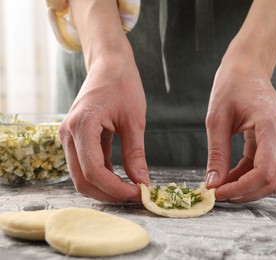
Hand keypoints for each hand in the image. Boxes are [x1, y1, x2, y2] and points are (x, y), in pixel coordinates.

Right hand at [59, 52, 149, 203]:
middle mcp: (68, 134)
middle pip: (82, 179)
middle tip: (135, 196)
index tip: (139, 194)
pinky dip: (102, 175)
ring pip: (82, 175)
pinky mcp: (76, 138)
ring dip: (105, 187)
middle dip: (109, 193)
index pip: (93, 171)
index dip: (116, 188)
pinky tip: (121, 176)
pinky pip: (85, 164)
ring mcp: (69, 137)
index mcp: (82, 126)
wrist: (109, 65)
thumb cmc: (123, 85)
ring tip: (130, 188)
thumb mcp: (134, 121)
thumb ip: (135, 154)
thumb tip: (142, 182)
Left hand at [204, 49, 275, 202]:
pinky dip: (249, 176)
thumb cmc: (232, 85)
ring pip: (272, 177)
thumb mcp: (217, 119)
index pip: (264, 172)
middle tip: (219, 194)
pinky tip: (230, 175)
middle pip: (273, 181)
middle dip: (245, 193)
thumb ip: (217, 154)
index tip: (217, 193)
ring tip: (221, 185)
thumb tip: (213, 183)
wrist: (247, 67)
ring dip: (247, 187)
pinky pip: (267, 166)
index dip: (241, 189)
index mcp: (272, 126)